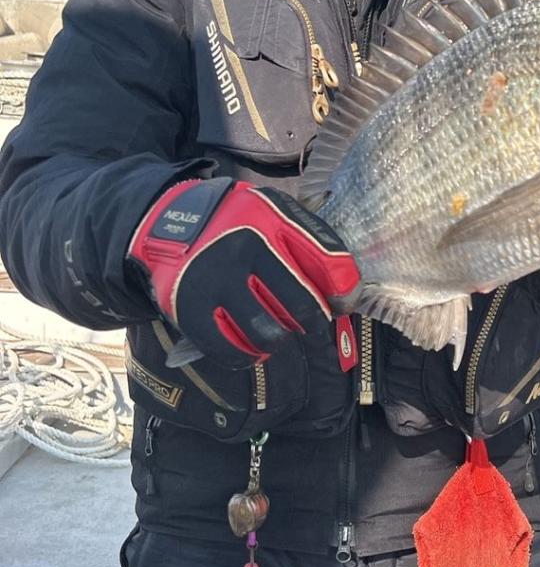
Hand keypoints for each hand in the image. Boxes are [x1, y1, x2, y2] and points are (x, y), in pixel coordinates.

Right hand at [127, 178, 359, 362]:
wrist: (166, 223)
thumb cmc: (235, 222)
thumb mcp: (274, 211)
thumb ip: (310, 241)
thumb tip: (345, 290)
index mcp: (271, 222)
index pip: (327, 265)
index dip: (344, 292)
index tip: (342, 303)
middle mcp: (242, 251)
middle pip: (301, 307)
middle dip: (314, 320)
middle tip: (310, 320)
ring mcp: (214, 283)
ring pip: (268, 334)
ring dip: (281, 338)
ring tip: (278, 328)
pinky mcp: (189, 311)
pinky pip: (231, 351)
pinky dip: (248, 354)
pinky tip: (252, 344)